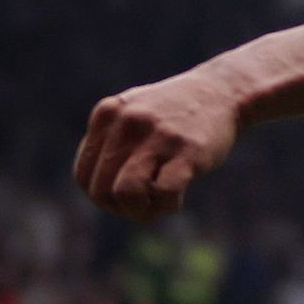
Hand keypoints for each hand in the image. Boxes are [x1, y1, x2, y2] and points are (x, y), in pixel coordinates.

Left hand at [75, 67, 243, 219]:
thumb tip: (96, 193)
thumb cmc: (173, 113)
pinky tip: (178, 198)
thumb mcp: (131, 114)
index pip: (83, 176)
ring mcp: (156, 135)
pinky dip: (168, 206)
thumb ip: (108, 144)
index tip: (125, 196)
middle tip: (144, 204)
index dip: (102, 197)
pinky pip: (163, 194)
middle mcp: (127, 122)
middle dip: (121, 209)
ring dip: (141, 212)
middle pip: (100, 191)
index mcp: (107, 114)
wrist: (221, 91)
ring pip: (125, 194)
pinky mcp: (186, 150)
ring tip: (158, 204)